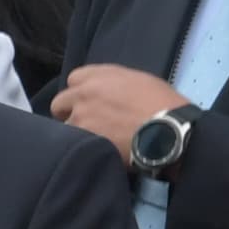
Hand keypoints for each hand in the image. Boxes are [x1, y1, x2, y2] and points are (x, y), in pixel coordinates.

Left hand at [49, 63, 181, 153]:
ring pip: (65, 127)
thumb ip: (116, 83)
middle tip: (84, 123)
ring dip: (76, 133)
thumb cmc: (164, 105)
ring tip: (94, 142)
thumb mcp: (142, 82)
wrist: (168, 130)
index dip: (79, 92)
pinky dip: (81, 149)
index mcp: (101, 75)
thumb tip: (110, 94)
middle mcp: (85, 92)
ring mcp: (81, 117)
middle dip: (68, 113)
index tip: (87, 102)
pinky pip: (72, 145)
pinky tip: (95, 152)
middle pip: (59, 103)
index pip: (73, 79)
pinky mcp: (83, 139)